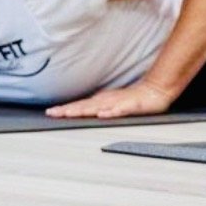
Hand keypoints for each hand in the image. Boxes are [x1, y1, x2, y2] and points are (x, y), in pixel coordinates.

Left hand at [46, 80, 176, 119]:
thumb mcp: (113, 103)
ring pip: (98, 107)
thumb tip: (83, 110)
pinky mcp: (132, 105)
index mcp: (102, 101)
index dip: (65, 109)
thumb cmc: (134, 99)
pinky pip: (121, 109)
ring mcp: (119, 102)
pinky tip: (103, 114)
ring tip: (70, 114)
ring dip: (83, 110)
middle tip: (53, 113)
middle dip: (68, 110)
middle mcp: (107, 101)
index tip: (50, 112)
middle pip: (84, 106)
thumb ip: (100, 107)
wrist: (155, 91)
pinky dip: (111, 112)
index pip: (80, 106)